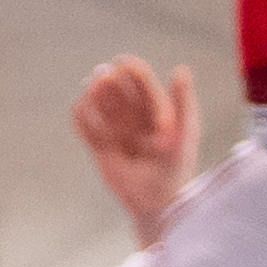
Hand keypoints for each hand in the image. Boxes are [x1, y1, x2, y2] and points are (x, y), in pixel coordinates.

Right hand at [70, 57, 200, 242]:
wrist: (158, 204)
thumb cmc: (177, 168)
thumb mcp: (185, 133)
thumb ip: (184, 102)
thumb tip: (180, 69)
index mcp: (158, 113)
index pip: (143, 86)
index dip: (134, 72)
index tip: (123, 62)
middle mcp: (136, 121)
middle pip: (119, 93)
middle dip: (111, 82)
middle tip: (104, 76)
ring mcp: (117, 134)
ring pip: (101, 108)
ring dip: (95, 96)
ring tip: (91, 89)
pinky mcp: (101, 150)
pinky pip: (86, 129)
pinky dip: (82, 118)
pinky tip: (80, 108)